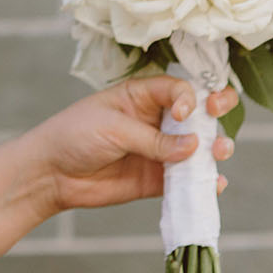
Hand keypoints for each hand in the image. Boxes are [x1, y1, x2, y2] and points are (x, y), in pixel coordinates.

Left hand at [23, 76, 236, 215]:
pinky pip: (187, 180)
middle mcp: (156, 120)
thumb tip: (195, 146)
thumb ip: (153, 139)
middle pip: (198, 112)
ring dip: (216, 147)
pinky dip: (204, 182)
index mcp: (142, 96)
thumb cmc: (75, 135)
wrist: (51, 173)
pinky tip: (215, 183)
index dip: (188, 97)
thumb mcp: (112, 128)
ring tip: (221, 150)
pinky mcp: (157, 179)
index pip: (178, 89)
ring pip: (198, 147)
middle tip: (219, 112)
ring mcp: (160, 150)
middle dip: (216, 108)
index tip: (182, 113)